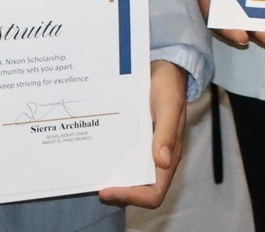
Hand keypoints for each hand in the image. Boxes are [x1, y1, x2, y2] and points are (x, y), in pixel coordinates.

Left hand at [99, 62, 186, 209]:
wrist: (165, 66)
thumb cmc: (169, 85)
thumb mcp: (168, 104)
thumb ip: (166, 132)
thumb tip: (162, 162)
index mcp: (170, 154)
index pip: (154, 193)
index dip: (132, 197)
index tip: (108, 188)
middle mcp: (158, 157)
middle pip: (139, 189)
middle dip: (118, 191)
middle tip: (96, 182)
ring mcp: (148, 149)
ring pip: (131, 175)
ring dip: (113, 178)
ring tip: (94, 170)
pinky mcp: (139, 139)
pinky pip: (126, 158)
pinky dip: (113, 161)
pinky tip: (98, 152)